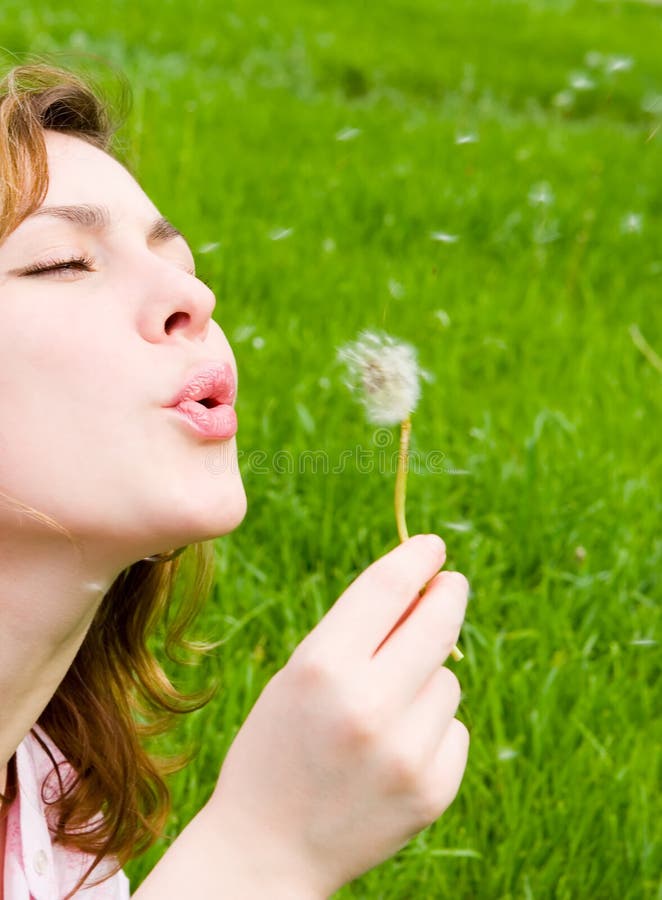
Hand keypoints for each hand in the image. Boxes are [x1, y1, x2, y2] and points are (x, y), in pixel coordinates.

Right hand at [207, 534, 469, 897]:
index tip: (433, 545)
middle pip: (437, 623)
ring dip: (426, 679)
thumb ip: (356, 634)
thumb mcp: (298, 677)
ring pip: (448, 679)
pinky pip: (453, 727)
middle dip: (448, 595)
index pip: (387, 589)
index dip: (415, 558)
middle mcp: (368, 706)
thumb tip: (422, 587)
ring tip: (381, 715)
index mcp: (321, 668)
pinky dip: (432, 729)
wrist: (267, 850)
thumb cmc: (276, 746)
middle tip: (451, 584)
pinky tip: (394, 753)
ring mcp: (405, 752)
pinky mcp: (432, 791)